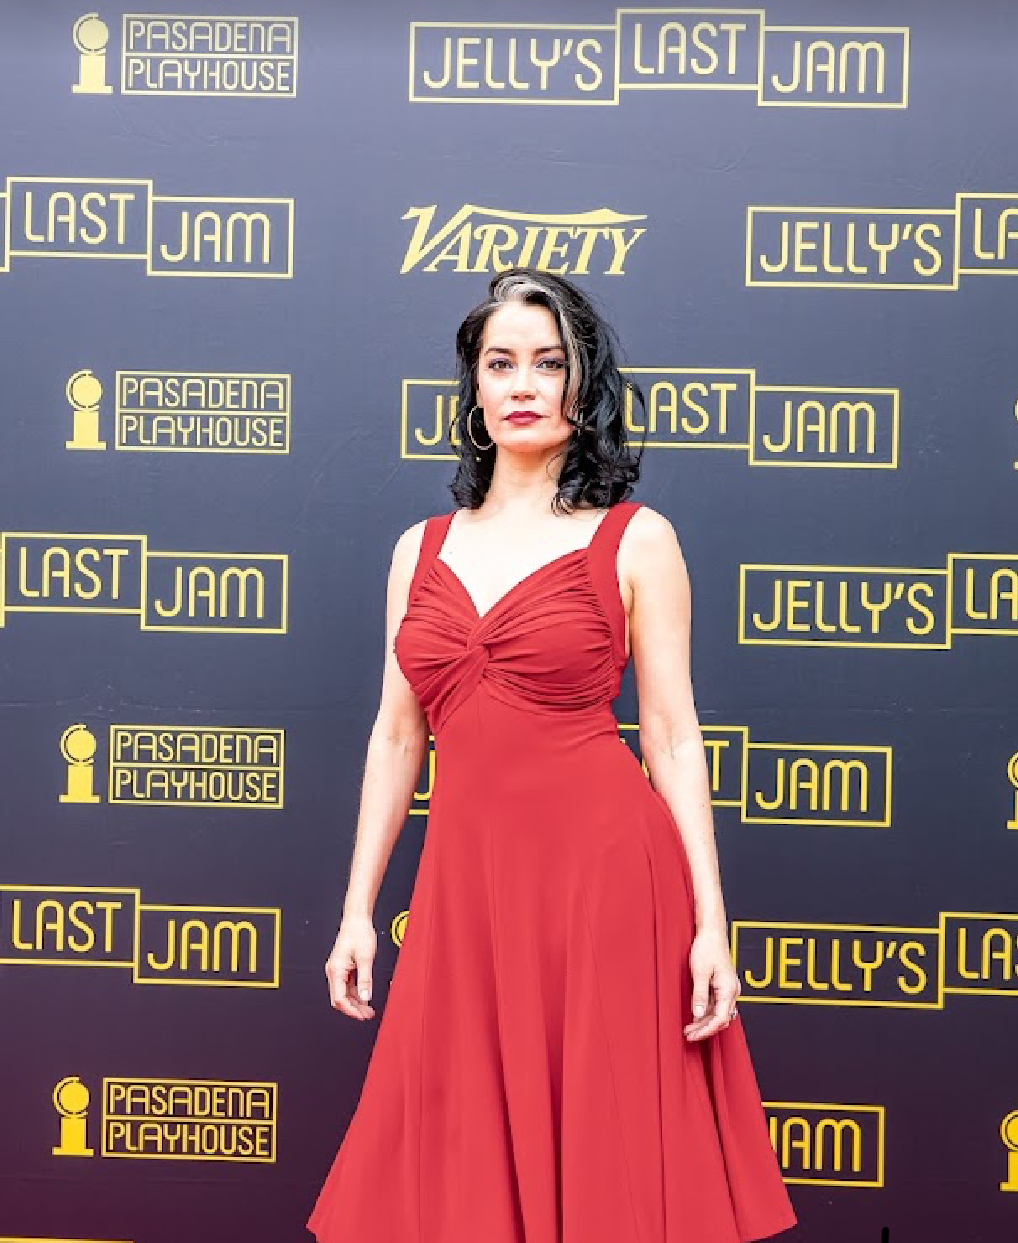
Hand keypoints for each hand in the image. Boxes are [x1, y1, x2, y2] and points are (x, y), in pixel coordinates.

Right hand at [325, 913, 377, 1019]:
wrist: (357, 919)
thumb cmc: (359, 933)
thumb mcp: (365, 958)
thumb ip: (365, 980)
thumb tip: (366, 997)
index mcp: (336, 970)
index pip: (339, 999)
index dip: (350, 1010)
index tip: (361, 1016)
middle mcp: (334, 971)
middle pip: (340, 998)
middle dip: (353, 1009)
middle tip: (367, 1015)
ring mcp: (338, 970)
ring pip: (344, 993)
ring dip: (355, 1002)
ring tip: (368, 1009)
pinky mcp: (343, 968)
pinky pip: (348, 986)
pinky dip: (356, 993)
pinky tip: (365, 997)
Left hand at [682, 924, 740, 1041]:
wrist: (712, 932)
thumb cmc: (708, 947)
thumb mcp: (700, 972)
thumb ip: (699, 995)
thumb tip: (697, 1015)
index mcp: (729, 989)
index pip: (720, 1019)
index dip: (706, 1030)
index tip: (693, 1035)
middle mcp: (732, 990)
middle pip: (720, 1018)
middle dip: (704, 1029)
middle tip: (688, 1035)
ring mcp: (728, 988)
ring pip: (718, 1012)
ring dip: (704, 1021)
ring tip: (689, 1028)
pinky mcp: (723, 985)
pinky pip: (716, 1004)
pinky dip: (706, 1011)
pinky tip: (695, 1015)